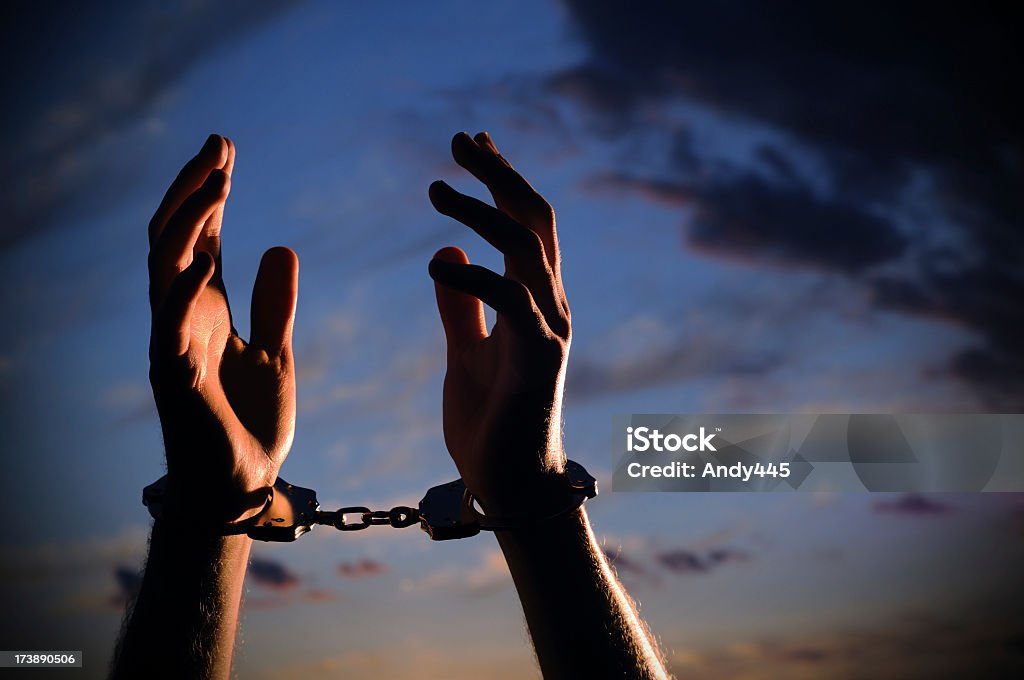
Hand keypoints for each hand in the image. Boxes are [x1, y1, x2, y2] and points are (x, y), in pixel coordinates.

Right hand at [147, 134, 298, 523]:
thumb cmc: (248, 424)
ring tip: (214, 181)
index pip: (199, 238)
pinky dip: (185, 291)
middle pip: (173, 239)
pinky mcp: (175, 379)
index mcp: (205, 311)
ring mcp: (172, 345)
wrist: (239, 488)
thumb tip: (282, 246)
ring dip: (186, 224)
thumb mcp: (274, 353)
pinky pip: (169, 327)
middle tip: (217, 145)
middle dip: (192, 191)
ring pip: (163, 270)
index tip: (227, 151)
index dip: (209, 194)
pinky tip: (206, 258)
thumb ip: (275, 305)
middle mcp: (181, 318)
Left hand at [428, 132, 570, 513]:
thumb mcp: (465, 353)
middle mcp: (549, 305)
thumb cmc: (491, 425)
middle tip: (460, 138)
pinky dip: (478, 278)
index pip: (523, 224)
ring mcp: (550, 330)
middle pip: (534, 219)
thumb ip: (460, 307)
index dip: (501, 180)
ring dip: (484, 209)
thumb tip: (446, 255)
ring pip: (527, 247)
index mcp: (532, 301)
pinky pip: (513, 303)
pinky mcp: (539, 359)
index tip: (472, 143)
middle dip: (500, 173)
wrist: (513, 491)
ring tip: (437, 186)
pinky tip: (438, 265)